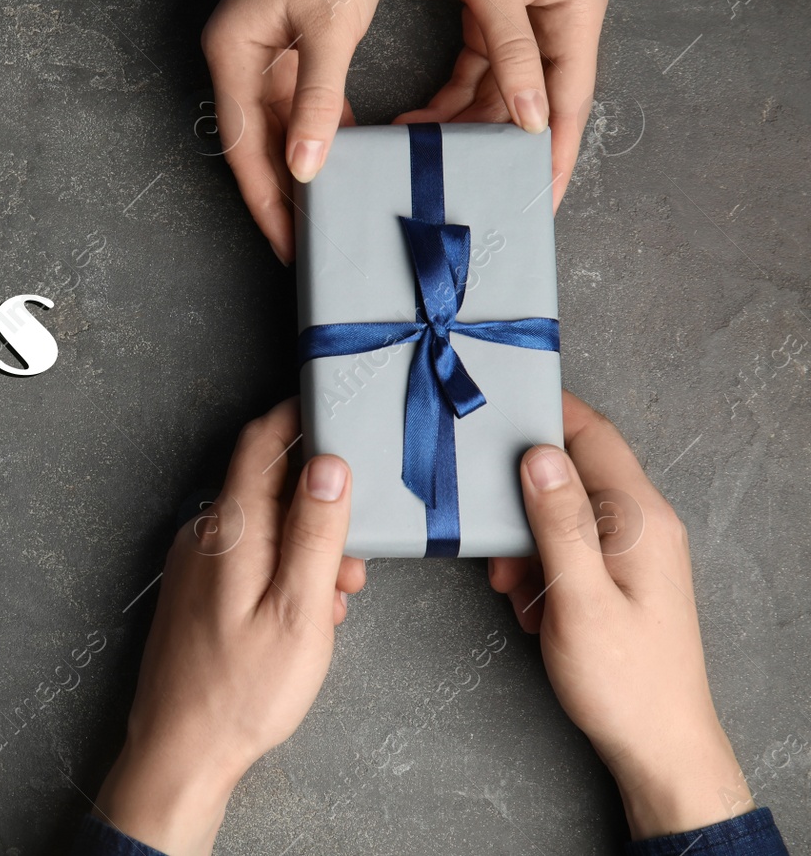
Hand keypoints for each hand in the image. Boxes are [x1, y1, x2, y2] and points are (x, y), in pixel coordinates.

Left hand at [96, 399, 366, 854]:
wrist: (181, 749)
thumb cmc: (241, 691)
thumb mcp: (299, 610)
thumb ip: (315, 531)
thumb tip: (328, 465)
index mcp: (230, 529)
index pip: (261, 441)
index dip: (298, 416)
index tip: (334, 405)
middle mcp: (205, 534)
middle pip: (268, 485)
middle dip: (319, 507)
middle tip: (352, 557)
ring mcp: (195, 562)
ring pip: (263, 527)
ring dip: (306, 548)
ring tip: (332, 600)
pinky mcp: (195, 590)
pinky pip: (248, 558)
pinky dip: (283, 572)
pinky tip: (303, 615)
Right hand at [203, 0, 397, 262]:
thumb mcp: (329, 30)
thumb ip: (316, 104)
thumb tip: (304, 171)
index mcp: (232, 55)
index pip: (245, 149)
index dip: (266, 203)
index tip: (289, 247)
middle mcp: (237, 58)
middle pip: (256, 145)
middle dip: (282, 196)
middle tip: (311, 245)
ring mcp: (260, 51)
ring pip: (277, 128)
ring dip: (301, 168)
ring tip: (328, 213)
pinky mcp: (285, 43)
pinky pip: (297, 104)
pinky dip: (317, 133)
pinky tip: (344, 160)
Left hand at [396, 0, 606, 210]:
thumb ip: (513, 56)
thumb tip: (530, 120)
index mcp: (575, 17)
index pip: (569, 104)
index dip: (552, 157)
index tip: (536, 204)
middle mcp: (557, 25)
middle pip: (533, 107)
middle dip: (503, 153)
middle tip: (475, 199)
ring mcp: (524, 24)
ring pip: (499, 96)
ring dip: (465, 129)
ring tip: (428, 162)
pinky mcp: (490, 18)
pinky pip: (474, 74)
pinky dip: (448, 101)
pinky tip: (417, 124)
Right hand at [491, 392, 750, 838]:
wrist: (658, 746)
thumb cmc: (623, 680)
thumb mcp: (579, 598)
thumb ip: (558, 523)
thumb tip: (538, 457)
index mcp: (641, 520)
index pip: (594, 436)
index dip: (548, 412)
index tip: (498, 404)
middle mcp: (643, 526)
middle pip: (571, 473)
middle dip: (521, 498)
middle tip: (492, 539)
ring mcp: (633, 552)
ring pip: (562, 514)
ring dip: (525, 541)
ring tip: (512, 587)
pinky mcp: (619, 577)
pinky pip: (568, 548)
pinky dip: (538, 566)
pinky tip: (530, 603)